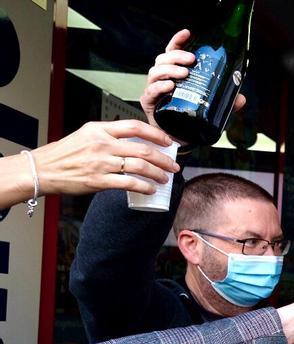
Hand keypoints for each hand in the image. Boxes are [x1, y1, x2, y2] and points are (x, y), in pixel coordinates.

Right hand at [29, 120, 180, 196]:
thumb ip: (108, 136)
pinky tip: (151, 190)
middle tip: (174, 165)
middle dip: (164, 159)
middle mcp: (102, 144)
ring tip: (165, 178)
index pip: (134, 127)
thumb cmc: (64, 154)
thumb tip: (134, 142)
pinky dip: (144, 187)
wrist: (42, 170)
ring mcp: (101, 163)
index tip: (168, 142)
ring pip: (139, 166)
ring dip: (158, 173)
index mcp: (99, 129)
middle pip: (143, 149)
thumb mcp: (86, 135)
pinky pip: (129, 184)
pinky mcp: (98, 181)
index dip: (156, 134)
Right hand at [142, 29, 246, 129]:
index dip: (178, 41)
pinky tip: (169, 87)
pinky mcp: (149, 104)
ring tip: (184, 73)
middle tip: (191, 60)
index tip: (188, 33)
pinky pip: (150, 92)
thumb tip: (241, 98)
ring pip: (155, 72)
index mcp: (175, 74)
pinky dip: (159, 87)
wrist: (180, 139)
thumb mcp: (213, 108)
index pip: (173, 52)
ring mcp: (154, 90)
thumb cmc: (193, 118)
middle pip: (163, 59)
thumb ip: (227, 103)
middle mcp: (162, 79)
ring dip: (169, 70)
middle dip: (176, 56)